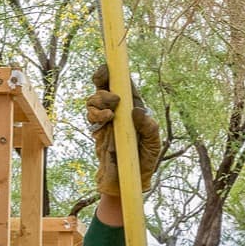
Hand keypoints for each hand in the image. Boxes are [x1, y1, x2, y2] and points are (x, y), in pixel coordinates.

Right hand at [85, 61, 160, 200]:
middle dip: (101, 77)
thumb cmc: (144, 161)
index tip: (112, 62)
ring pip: (94, 98)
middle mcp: (119, 110)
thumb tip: (136, 111)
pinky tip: (106, 121)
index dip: (118, 71)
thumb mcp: (154, 144)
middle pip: (105, 84)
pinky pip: (90, 114)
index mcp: (135, 107)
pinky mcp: (96, 130)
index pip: (126, 84)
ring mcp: (106, 119)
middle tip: (105, 83)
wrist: (126, 183)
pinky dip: (96, 114)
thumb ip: (149, 127)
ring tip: (110, 114)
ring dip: (100, 100)